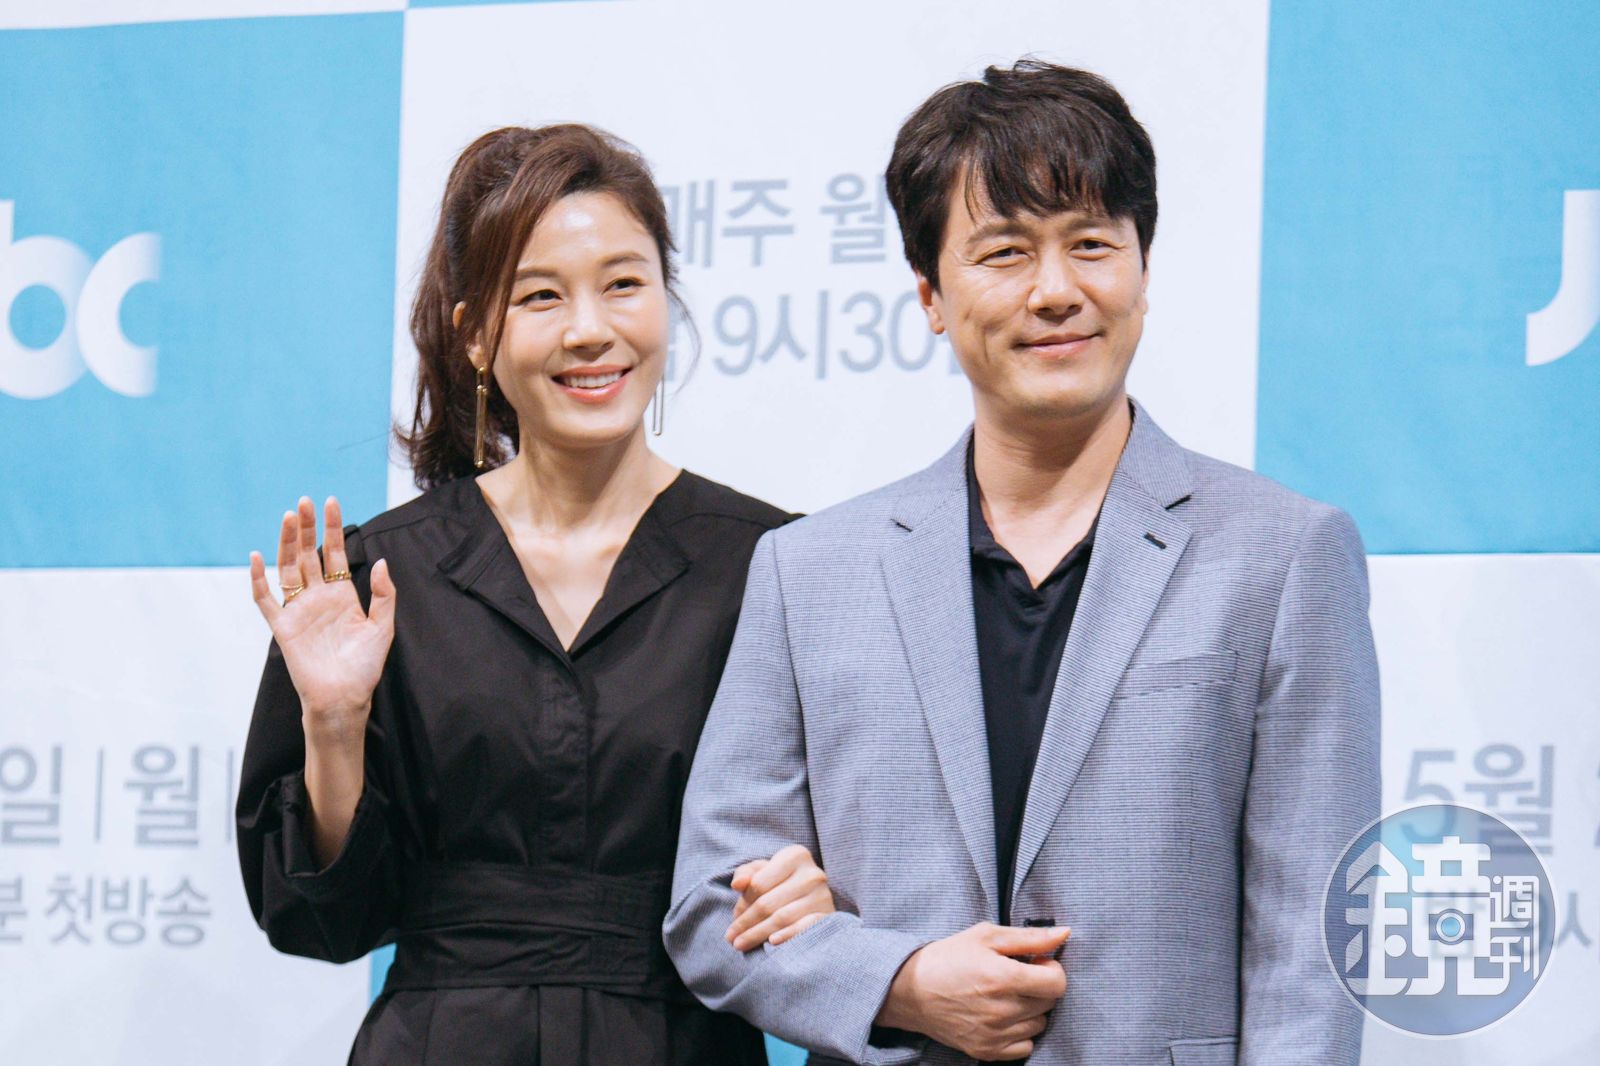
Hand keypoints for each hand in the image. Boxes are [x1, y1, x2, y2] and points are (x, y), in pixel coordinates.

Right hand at [249, 496, 395, 739]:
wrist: (344, 699)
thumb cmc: (364, 667)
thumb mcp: (382, 628)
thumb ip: (383, 595)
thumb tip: (380, 561)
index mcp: (342, 595)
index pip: (334, 554)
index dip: (332, 529)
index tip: (330, 502)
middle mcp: (318, 598)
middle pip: (309, 555)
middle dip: (307, 528)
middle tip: (304, 501)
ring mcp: (299, 611)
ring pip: (288, 569)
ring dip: (287, 544)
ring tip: (289, 517)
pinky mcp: (282, 628)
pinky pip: (266, 600)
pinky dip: (258, 579)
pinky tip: (257, 557)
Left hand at [724, 844, 835, 950]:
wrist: (813, 896)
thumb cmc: (780, 882)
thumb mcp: (763, 871)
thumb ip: (746, 873)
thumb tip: (737, 884)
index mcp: (795, 855)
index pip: (759, 884)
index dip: (742, 903)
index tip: (733, 917)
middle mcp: (812, 873)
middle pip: (768, 903)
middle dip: (746, 923)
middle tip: (731, 938)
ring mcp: (822, 895)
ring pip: (782, 918)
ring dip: (758, 934)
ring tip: (741, 944)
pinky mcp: (829, 915)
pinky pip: (804, 927)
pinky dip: (788, 935)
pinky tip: (771, 942)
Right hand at [875, 922, 1069, 1060]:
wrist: (911, 990)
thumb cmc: (948, 958)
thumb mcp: (986, 936)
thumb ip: (1029, 937)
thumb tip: (1065, 934)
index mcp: (1002, 977)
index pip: (1057, 983)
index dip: (1051, 970)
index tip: (1035, 964)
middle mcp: (1001, 1010)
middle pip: (1050, 1003)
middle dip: (1039, 987)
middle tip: (1016, 977)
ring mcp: (994, 1034)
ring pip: (1040, 1024)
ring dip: (1031, 1010)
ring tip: (1007, 996)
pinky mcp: (987, 1050)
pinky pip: (1025, 1047)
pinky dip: (1020, 1032)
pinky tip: (1003, 1016)